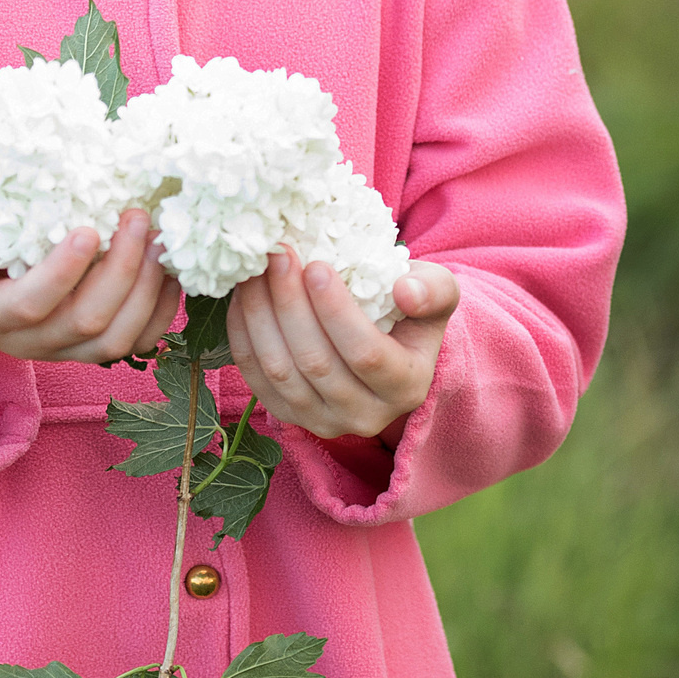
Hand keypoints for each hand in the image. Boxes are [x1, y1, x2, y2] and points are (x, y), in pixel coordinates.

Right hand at [0, 208, 181, 413]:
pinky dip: (161, 309)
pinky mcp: (90, 347)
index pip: (30, 304)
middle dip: (121, 270)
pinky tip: (170, 268)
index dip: (63, 272)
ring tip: (160, 239)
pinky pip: (137, 343)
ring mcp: (63, 349)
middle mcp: (29, 342)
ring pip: (117, 340)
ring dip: (147, 291)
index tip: (90, 228)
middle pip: (86, 322)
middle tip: (137, 217)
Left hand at [227, 249, 458, 443]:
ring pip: (279, 371)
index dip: (336, 311)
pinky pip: (254, 377)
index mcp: (406, 388)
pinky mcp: (286, 415)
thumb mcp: (436, 293)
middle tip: (277, 256)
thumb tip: (405, 291)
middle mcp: (365, 416)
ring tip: (255, 269)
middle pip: (316, 363)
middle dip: (290, 304)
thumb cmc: (409, 311)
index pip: (366, 355)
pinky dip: (242, 333)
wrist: (384, 342)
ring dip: (260, 315)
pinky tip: (243, 296)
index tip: (316, 265)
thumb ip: (433, 290)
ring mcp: (321, 421)